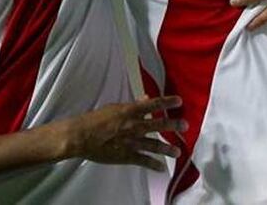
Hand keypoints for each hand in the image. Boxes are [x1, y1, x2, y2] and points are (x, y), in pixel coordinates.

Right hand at [63, 96, 185, 171]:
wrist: (81, 136)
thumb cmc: (95, 120)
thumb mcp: (115, 108)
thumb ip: (133, 104)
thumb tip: (146, 99)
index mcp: (130, 111)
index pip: (153, 104)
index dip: (167, 102)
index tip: (179, 101)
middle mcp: (134, 126)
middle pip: (158, 125)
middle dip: (173, 125)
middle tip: (185, 125)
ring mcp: (131, 142)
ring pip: (153, 145)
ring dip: (167, 149)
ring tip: (178, 152)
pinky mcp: (126, 155)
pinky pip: (143, 161)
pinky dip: (153, 165)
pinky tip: (161, 168)